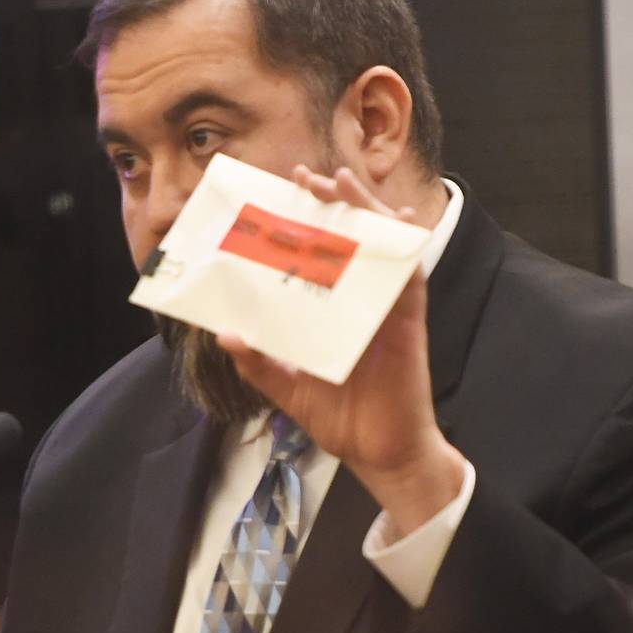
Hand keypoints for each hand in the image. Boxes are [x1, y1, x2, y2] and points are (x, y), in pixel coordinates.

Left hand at [218, 165, 465, 537]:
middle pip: (352, 239)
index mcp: (332, 312)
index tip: (281, 193)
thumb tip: (224, 333)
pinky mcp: (408, 324)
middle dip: (334, 203)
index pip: (319, 256)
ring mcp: (386, 309)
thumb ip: (259, 362)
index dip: (305, 223)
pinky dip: (403, 249)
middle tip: (306, 177)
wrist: (379, 455)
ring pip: (382, 246)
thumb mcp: (287, 389)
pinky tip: (395, 223)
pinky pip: (409, 278)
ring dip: (366, 211)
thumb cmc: (342, 420)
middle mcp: (360, 302)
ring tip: (344, 183)